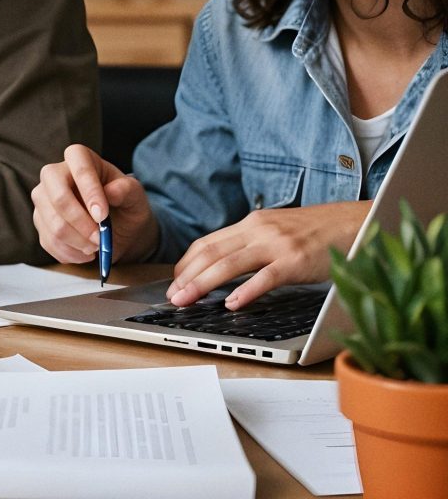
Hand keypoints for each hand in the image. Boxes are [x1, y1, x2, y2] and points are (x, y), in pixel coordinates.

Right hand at [32, 144, 157, 266]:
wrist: (118, 226)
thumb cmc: (125, 204)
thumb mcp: (135, 196)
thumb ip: (127, 190)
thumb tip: (111, 191)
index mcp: (80, 158)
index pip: (79, 168)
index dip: (90, 191)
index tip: (103, 216)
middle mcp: (54, 175)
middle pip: (57, 197)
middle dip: (80, 223)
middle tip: (100, 238)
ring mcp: (43, 198)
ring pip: (53, 224)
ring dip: (78, 242)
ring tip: (97, 246)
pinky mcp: (40, 221)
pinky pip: (49, 241)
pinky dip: (70, 253)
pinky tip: (86, 253)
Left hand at [168, 201, 371, 307]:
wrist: (356, 222)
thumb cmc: (317, 233)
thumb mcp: (277, 232)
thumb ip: (252, 244)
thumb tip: (223, 266)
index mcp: (251, 223)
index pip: (206, 243)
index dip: (185, 264)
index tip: (173, 282)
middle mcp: (259, 230)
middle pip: (211, 253)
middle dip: (186, 276)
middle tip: (171, 297)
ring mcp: (277, 244)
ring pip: (229, 264)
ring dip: (203, 284)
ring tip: (186, 301)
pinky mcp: (296, 260)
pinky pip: (266, 277)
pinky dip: (246, 291)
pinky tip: (232, 304)